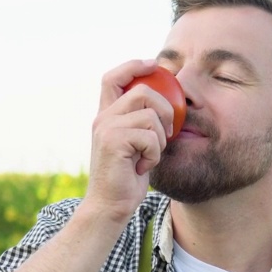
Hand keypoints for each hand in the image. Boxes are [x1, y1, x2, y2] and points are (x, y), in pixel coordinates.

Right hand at [81, 59, 178, 221]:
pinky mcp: (113, 142)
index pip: (113, 78)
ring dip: (160, 138)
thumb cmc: (127, 179)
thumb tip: (167, 104)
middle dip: (165, 110)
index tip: (155, 64)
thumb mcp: (137, 145)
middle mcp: (103, 118)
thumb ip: (143, 124)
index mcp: (106, 116)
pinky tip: (143, 167)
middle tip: (168, 133)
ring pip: (149, 115)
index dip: (134, 66)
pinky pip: (150, 136)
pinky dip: (154, 154)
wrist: (110, 207)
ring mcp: (106, 129)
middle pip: (142, 91)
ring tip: (150, 156)